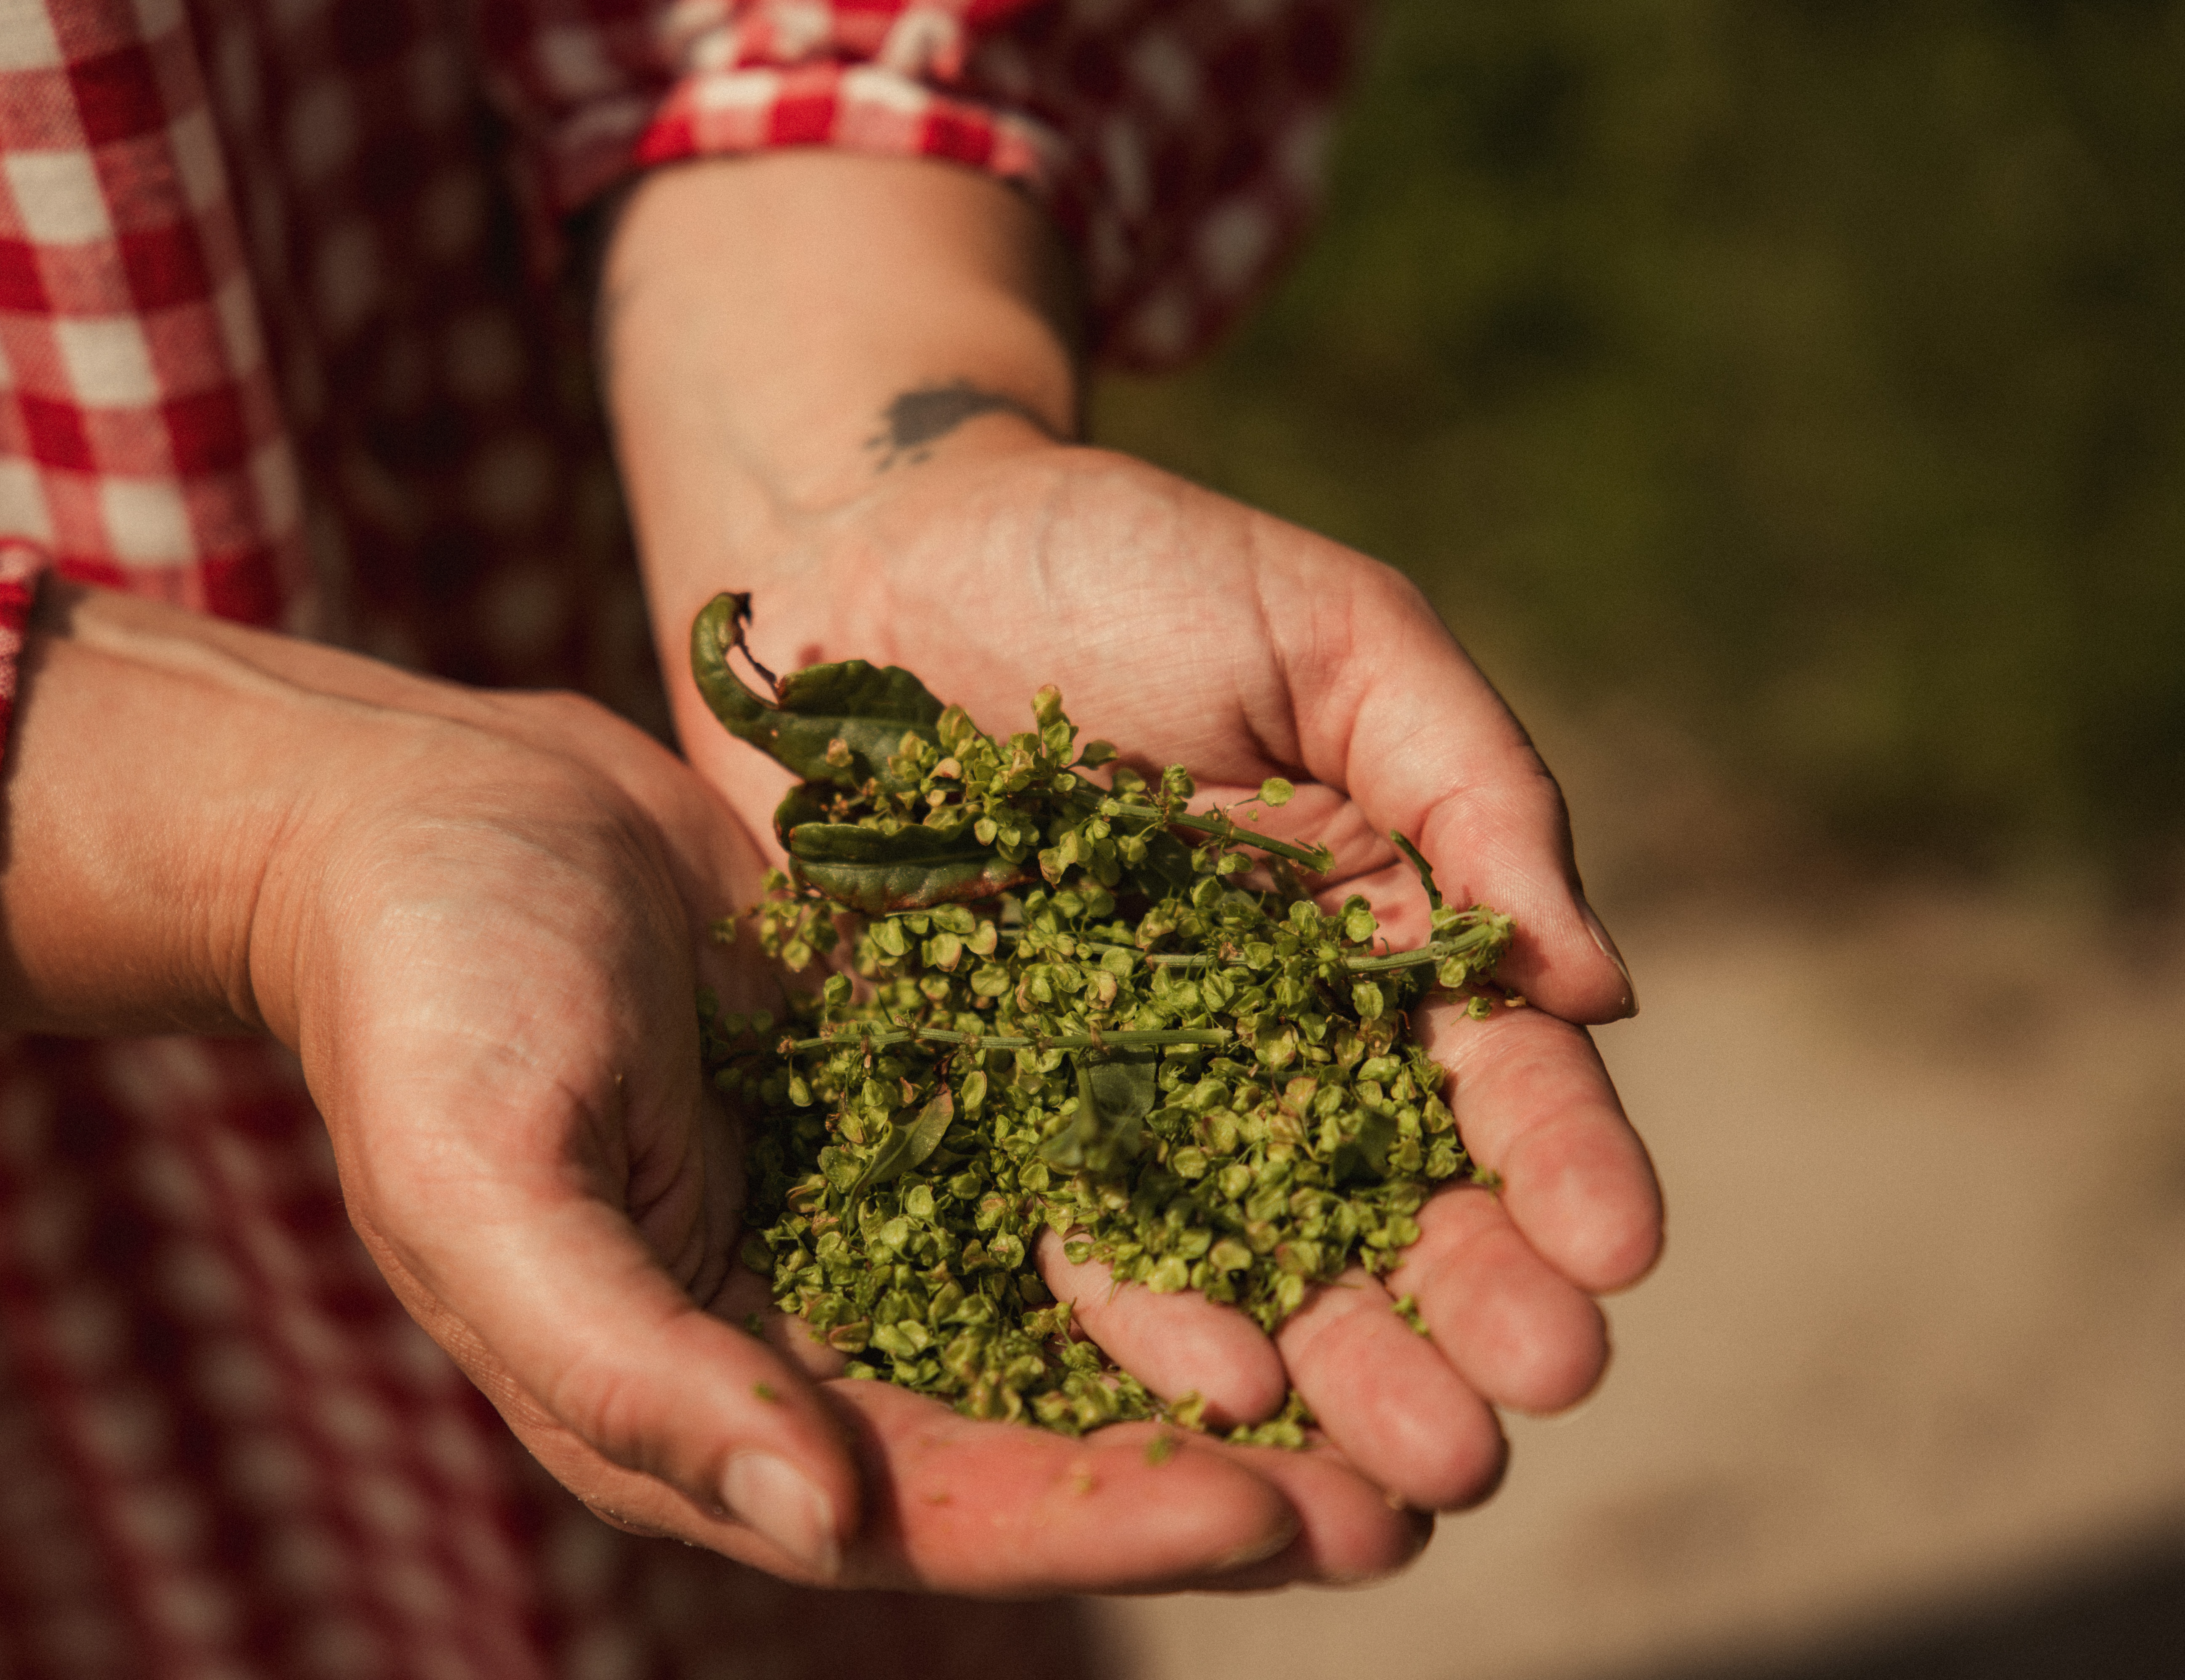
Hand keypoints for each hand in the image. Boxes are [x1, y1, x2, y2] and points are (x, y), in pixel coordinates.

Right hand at [0, 583, 1416, 1591]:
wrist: (428, 811)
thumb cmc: (424, 1007)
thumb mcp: (490, 1196)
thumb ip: (635, 1371)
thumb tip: (817, 1518)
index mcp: (704, 1404)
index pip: (934, 1504)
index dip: (1103, 1518)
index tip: (1274, 1505)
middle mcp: (810, 1328)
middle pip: (1048, 1431)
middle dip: (1228, 1460)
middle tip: (1425, 1477)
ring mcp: (875, 1199)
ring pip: (1091, 1301)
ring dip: (1255, 1328)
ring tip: (1430, 1348)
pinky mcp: (922, 1078)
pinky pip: (1077, 1145)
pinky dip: (1196, 1172)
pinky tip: (1330, 1165)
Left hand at [603, 151, 1664, 1556]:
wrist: (880, 561)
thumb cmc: (1126, 565)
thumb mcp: (1336, 633)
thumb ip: (1473, 786)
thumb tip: (1597, 984)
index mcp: (1377, 930)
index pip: (1491, 1071)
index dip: (1558, 1162)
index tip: (1614, 1253)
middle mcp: (1264, 1038)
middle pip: (1381, 1198)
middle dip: (1458, 1308)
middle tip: (1517, 1413)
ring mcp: (1124, 1089)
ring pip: (1247, 1252)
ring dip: (1326, 1366)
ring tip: (1398, 1485)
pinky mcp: (984, 1110)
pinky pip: (1066, 1232)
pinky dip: (1137, 1321)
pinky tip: (1207, 1400)